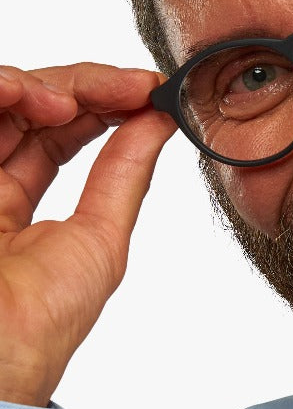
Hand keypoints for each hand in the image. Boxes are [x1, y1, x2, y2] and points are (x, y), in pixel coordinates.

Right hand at [0, 64, 174, 407]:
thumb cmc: (40, 323)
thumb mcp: (99, 236)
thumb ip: (124, 173)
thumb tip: (160, 121)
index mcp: (15, 206)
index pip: (57, 132)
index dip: (102, 102)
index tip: (148, 88)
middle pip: (27, 107)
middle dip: (82, 85)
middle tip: (128, 86)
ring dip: (38, 85)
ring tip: (70, 99)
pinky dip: (2, 91)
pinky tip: (31, 96)